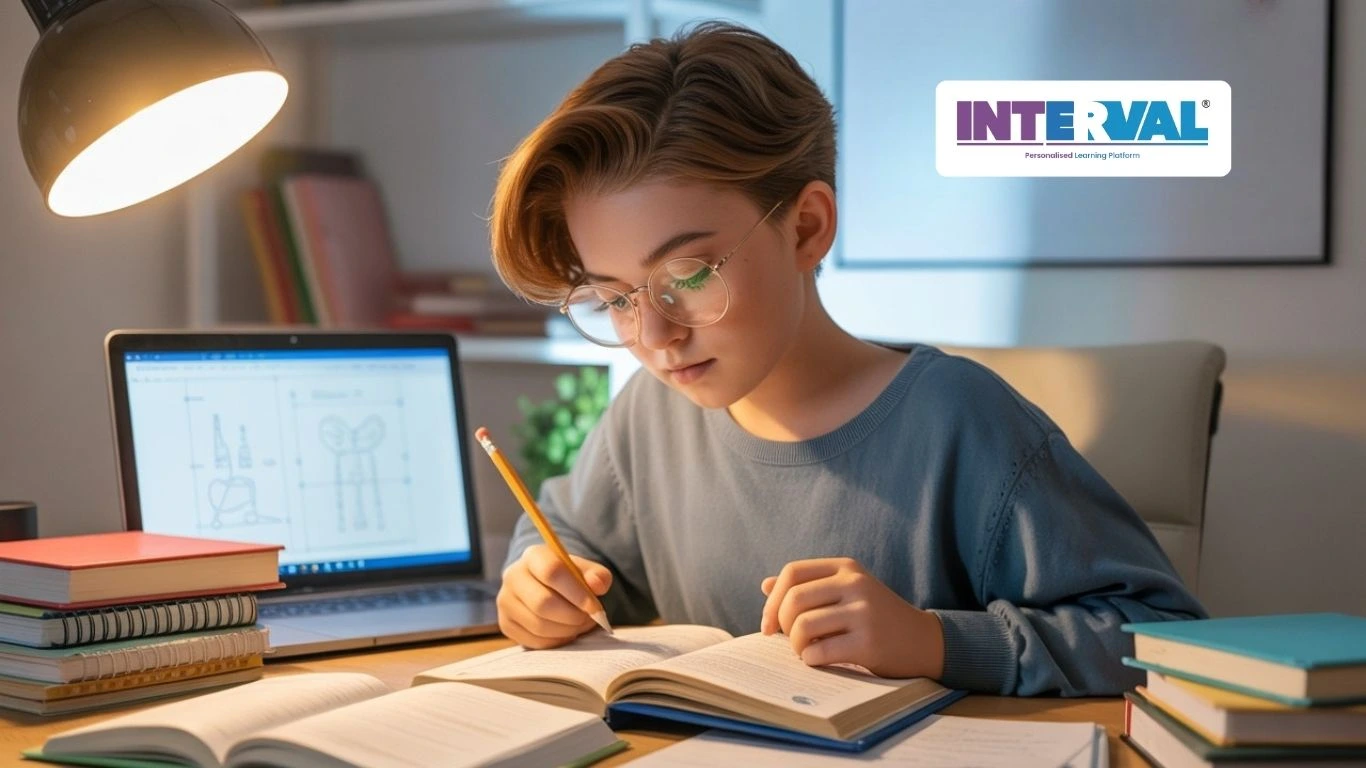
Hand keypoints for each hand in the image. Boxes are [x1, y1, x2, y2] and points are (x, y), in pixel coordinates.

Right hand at [498, 544, 611, 649]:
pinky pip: (534, 641)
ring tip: (580, 625)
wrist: (544, 587)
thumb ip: (597, 575)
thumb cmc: (568, 578)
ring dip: (566, 630)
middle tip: (589, 619)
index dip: (576, 593)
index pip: (552, 572)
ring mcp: (505, 601)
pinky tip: (566, 632)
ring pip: (538, 625)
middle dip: (572, 616)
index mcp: (533, 556)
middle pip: (543, 603)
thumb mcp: (585, 570)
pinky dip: (556, 641)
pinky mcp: (505, 624)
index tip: (594, 608)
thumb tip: (598, 585)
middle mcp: (513, 576)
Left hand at [760, 557, 943, 678]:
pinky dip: (810, 659)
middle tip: (791, 641)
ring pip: (803, 626)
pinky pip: (819, 651)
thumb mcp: (847, 591)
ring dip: (795, 645)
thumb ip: (809, 586)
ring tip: (806, 651)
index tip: (769, 624)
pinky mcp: (868, 642)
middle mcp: (855, 584)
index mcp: (846, 568)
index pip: (792, 572)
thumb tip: (765, 585)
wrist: (923, 641)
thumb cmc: (876, 617)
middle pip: (793, 599)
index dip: (773, 599)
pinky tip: (819, 660)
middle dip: (782, 625)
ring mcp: (863, 612)